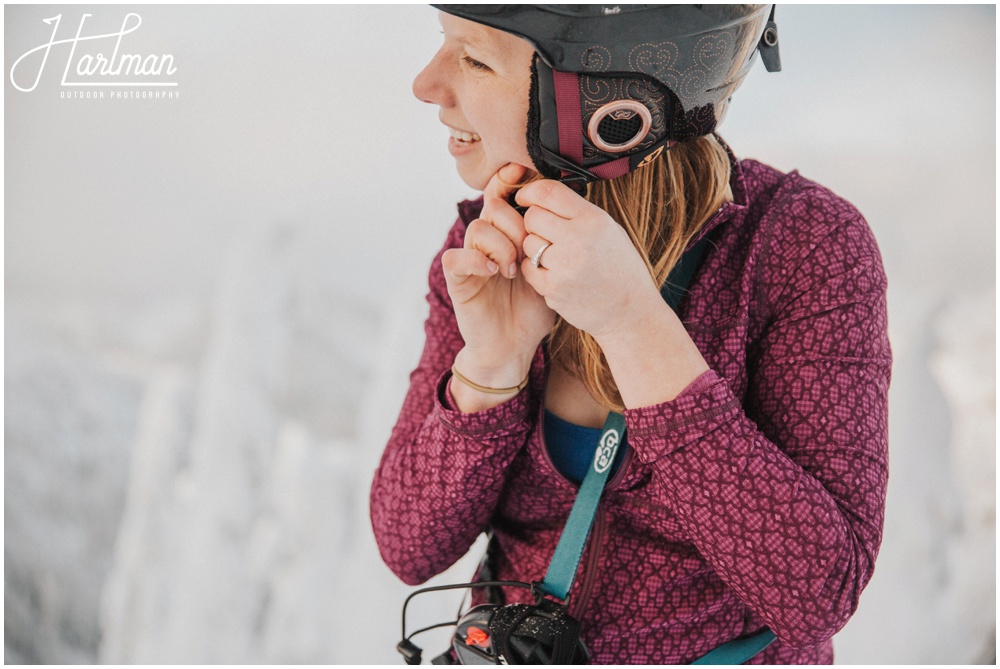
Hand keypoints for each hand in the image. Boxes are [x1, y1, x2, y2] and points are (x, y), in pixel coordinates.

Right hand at [442, 164, 555, 389]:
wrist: (514, 347)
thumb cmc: (534, 310)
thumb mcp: (549, 271)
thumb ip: (551, 242)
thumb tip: (569, 209)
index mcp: (507, 234)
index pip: (501, 195)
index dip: (508, 180)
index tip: (522, 171)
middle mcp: (487, 242)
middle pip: (492, 206)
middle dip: (514, 220)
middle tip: (528, 247)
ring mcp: (471, 260)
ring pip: (477, 228)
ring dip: (501, 244)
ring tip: (514, 270)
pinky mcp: (458, 281)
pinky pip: (456, 257)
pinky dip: (476, 260)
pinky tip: (495, 273)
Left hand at [514, 179, 662, 340]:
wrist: (630, 310)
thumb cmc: (619, 267)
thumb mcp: (609, 229)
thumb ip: (577, 212)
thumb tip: (542, 196)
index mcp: (593, 220)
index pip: (548, 192)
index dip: (530, 191)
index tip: (524, 197)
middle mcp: (578, 240)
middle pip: (532, 217)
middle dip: (534, 223)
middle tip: (546, 233)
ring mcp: (564, 266)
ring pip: (528, 243)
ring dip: (536, 247)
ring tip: (558, 256)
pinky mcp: (553, 289)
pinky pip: (528, 268)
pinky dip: (536, 269)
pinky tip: (555, 273)